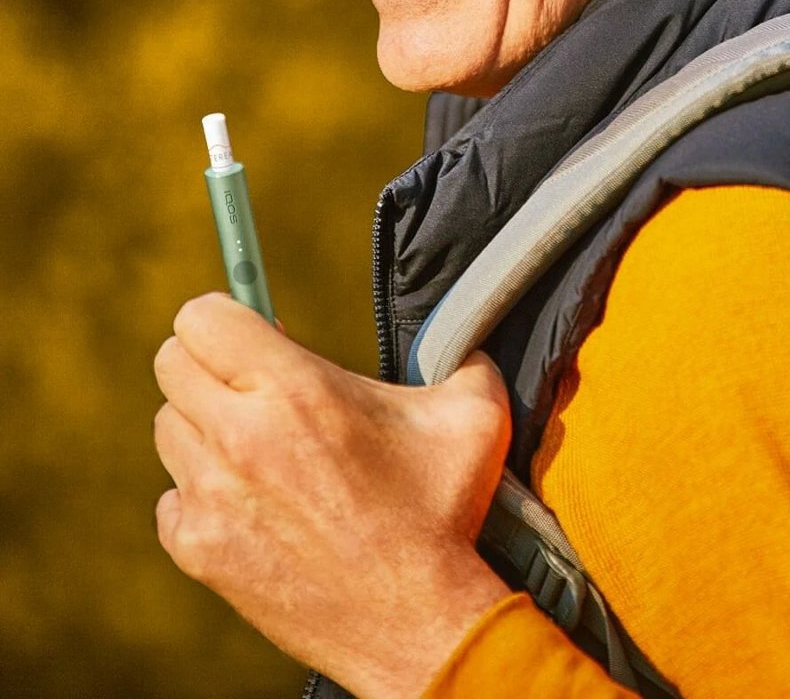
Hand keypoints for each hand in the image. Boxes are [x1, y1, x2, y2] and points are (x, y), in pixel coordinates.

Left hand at [153, 292, 511, 698]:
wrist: (418, 621)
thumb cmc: (443, 512)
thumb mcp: (474, 415)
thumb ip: (465, 354)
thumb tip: (466, 336)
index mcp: (298, 388)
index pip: (202, 318)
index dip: (228, 316)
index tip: (257, 333)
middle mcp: (241, 435)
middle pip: (171, 364)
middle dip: (210, 363)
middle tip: (254, 382)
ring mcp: (211, 497)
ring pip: (169, 428)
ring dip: (206, 427)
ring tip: (261, 445)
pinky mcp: (199, 549)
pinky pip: (171, 498)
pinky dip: (202, 493)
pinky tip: (254, 501)